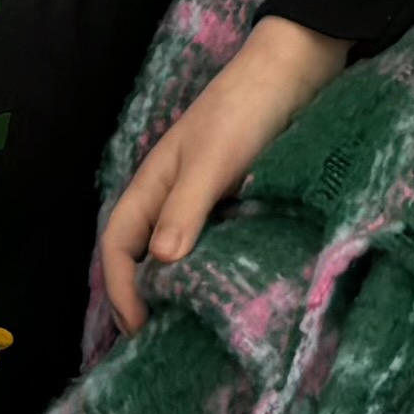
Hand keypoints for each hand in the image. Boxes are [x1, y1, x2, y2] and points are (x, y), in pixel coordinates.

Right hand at [98, 15, 350, 334]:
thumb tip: (160, 264)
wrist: (296, 69)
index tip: (141, 328)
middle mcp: (171, 195)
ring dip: (175, 289)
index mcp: (152, 183)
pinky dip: (209, 272)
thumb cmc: (245, 111)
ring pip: (175, 252)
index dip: (120, 288)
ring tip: (188, 331)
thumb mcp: (212, 160)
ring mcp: (204, 199)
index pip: (118, 244)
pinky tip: (227, 294)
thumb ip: (185, 208)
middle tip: (158, 344)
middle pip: (140, 253)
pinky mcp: (235, 201)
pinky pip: (212, 245)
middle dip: (140, 297)